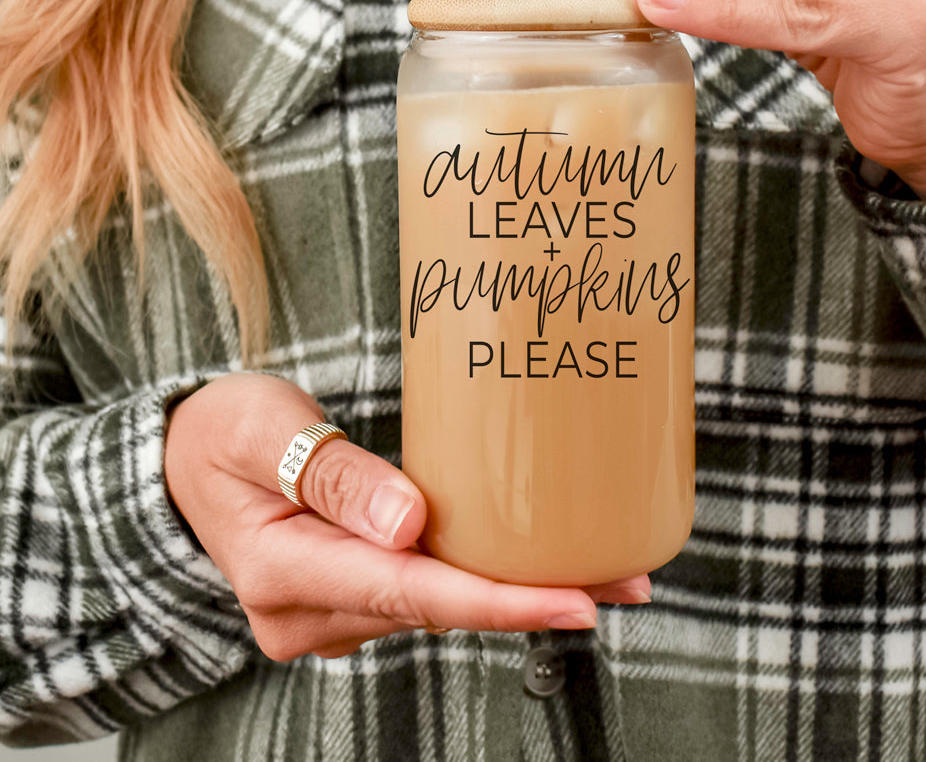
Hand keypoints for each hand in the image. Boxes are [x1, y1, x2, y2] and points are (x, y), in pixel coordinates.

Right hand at [165, 374, 648, 659]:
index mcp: (284, 571)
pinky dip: (485, 578)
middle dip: (533, 597)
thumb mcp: (262, 431)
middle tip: (628, 579)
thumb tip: (409, 524)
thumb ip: (332, 476)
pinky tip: (535, 560)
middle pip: (440, 607)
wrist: (179, 465)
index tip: (577, 600)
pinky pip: (427, 590)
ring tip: (608, 568)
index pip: (410, 592)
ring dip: (519, 589)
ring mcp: (332, 611)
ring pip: (441, 604)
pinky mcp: (352, 593)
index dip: (499, 600)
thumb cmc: (220, 433)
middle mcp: (312, 612)